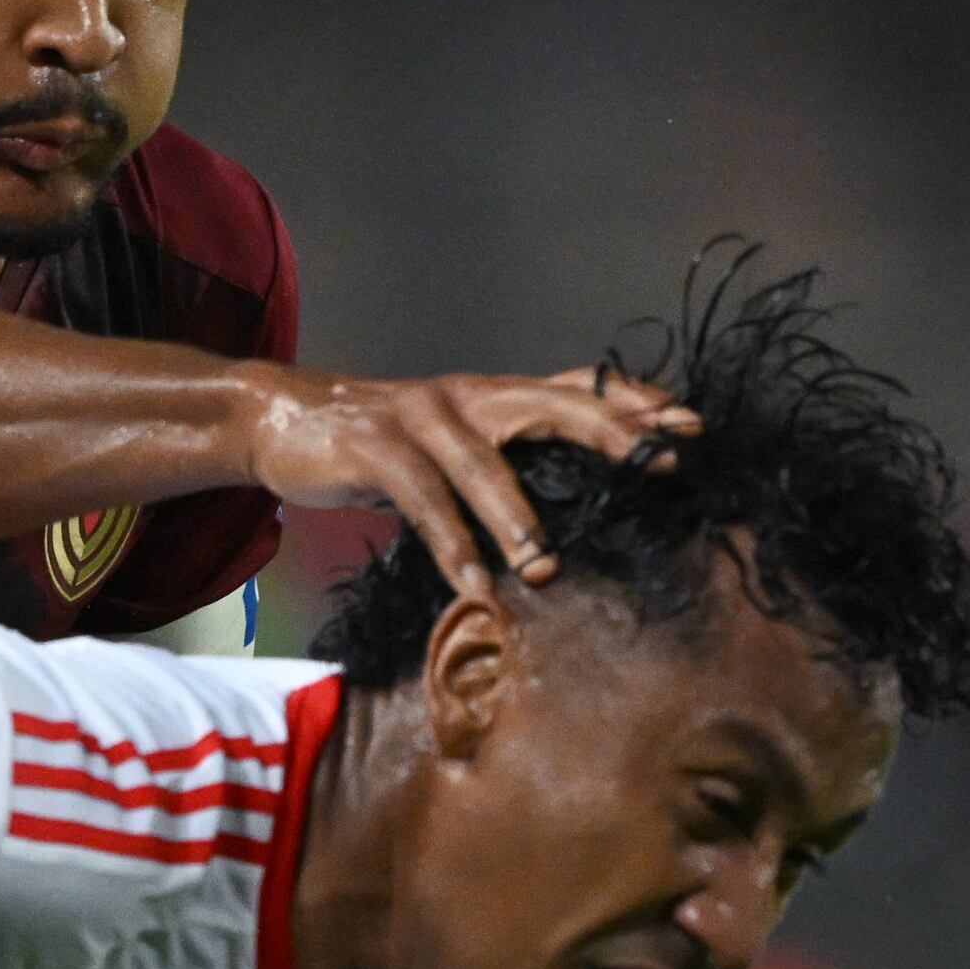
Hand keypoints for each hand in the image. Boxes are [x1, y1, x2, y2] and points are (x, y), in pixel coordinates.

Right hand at [244, 366, 695, 592]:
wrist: (281, 416)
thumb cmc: (377, 443)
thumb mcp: (448, 442)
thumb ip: (501, 459)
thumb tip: (567, 505)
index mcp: (492, 393)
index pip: (578, 384)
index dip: (633, 400)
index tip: (688, 423)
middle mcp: (466, 395)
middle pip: (550, 405)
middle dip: (608, 434)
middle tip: (656, 466)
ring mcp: (419, 415)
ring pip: (483, 463)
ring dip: (518, 519)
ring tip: (546, 569)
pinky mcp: (374, 444)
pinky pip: (422, 499)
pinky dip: (449, 544)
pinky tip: (471, 584)